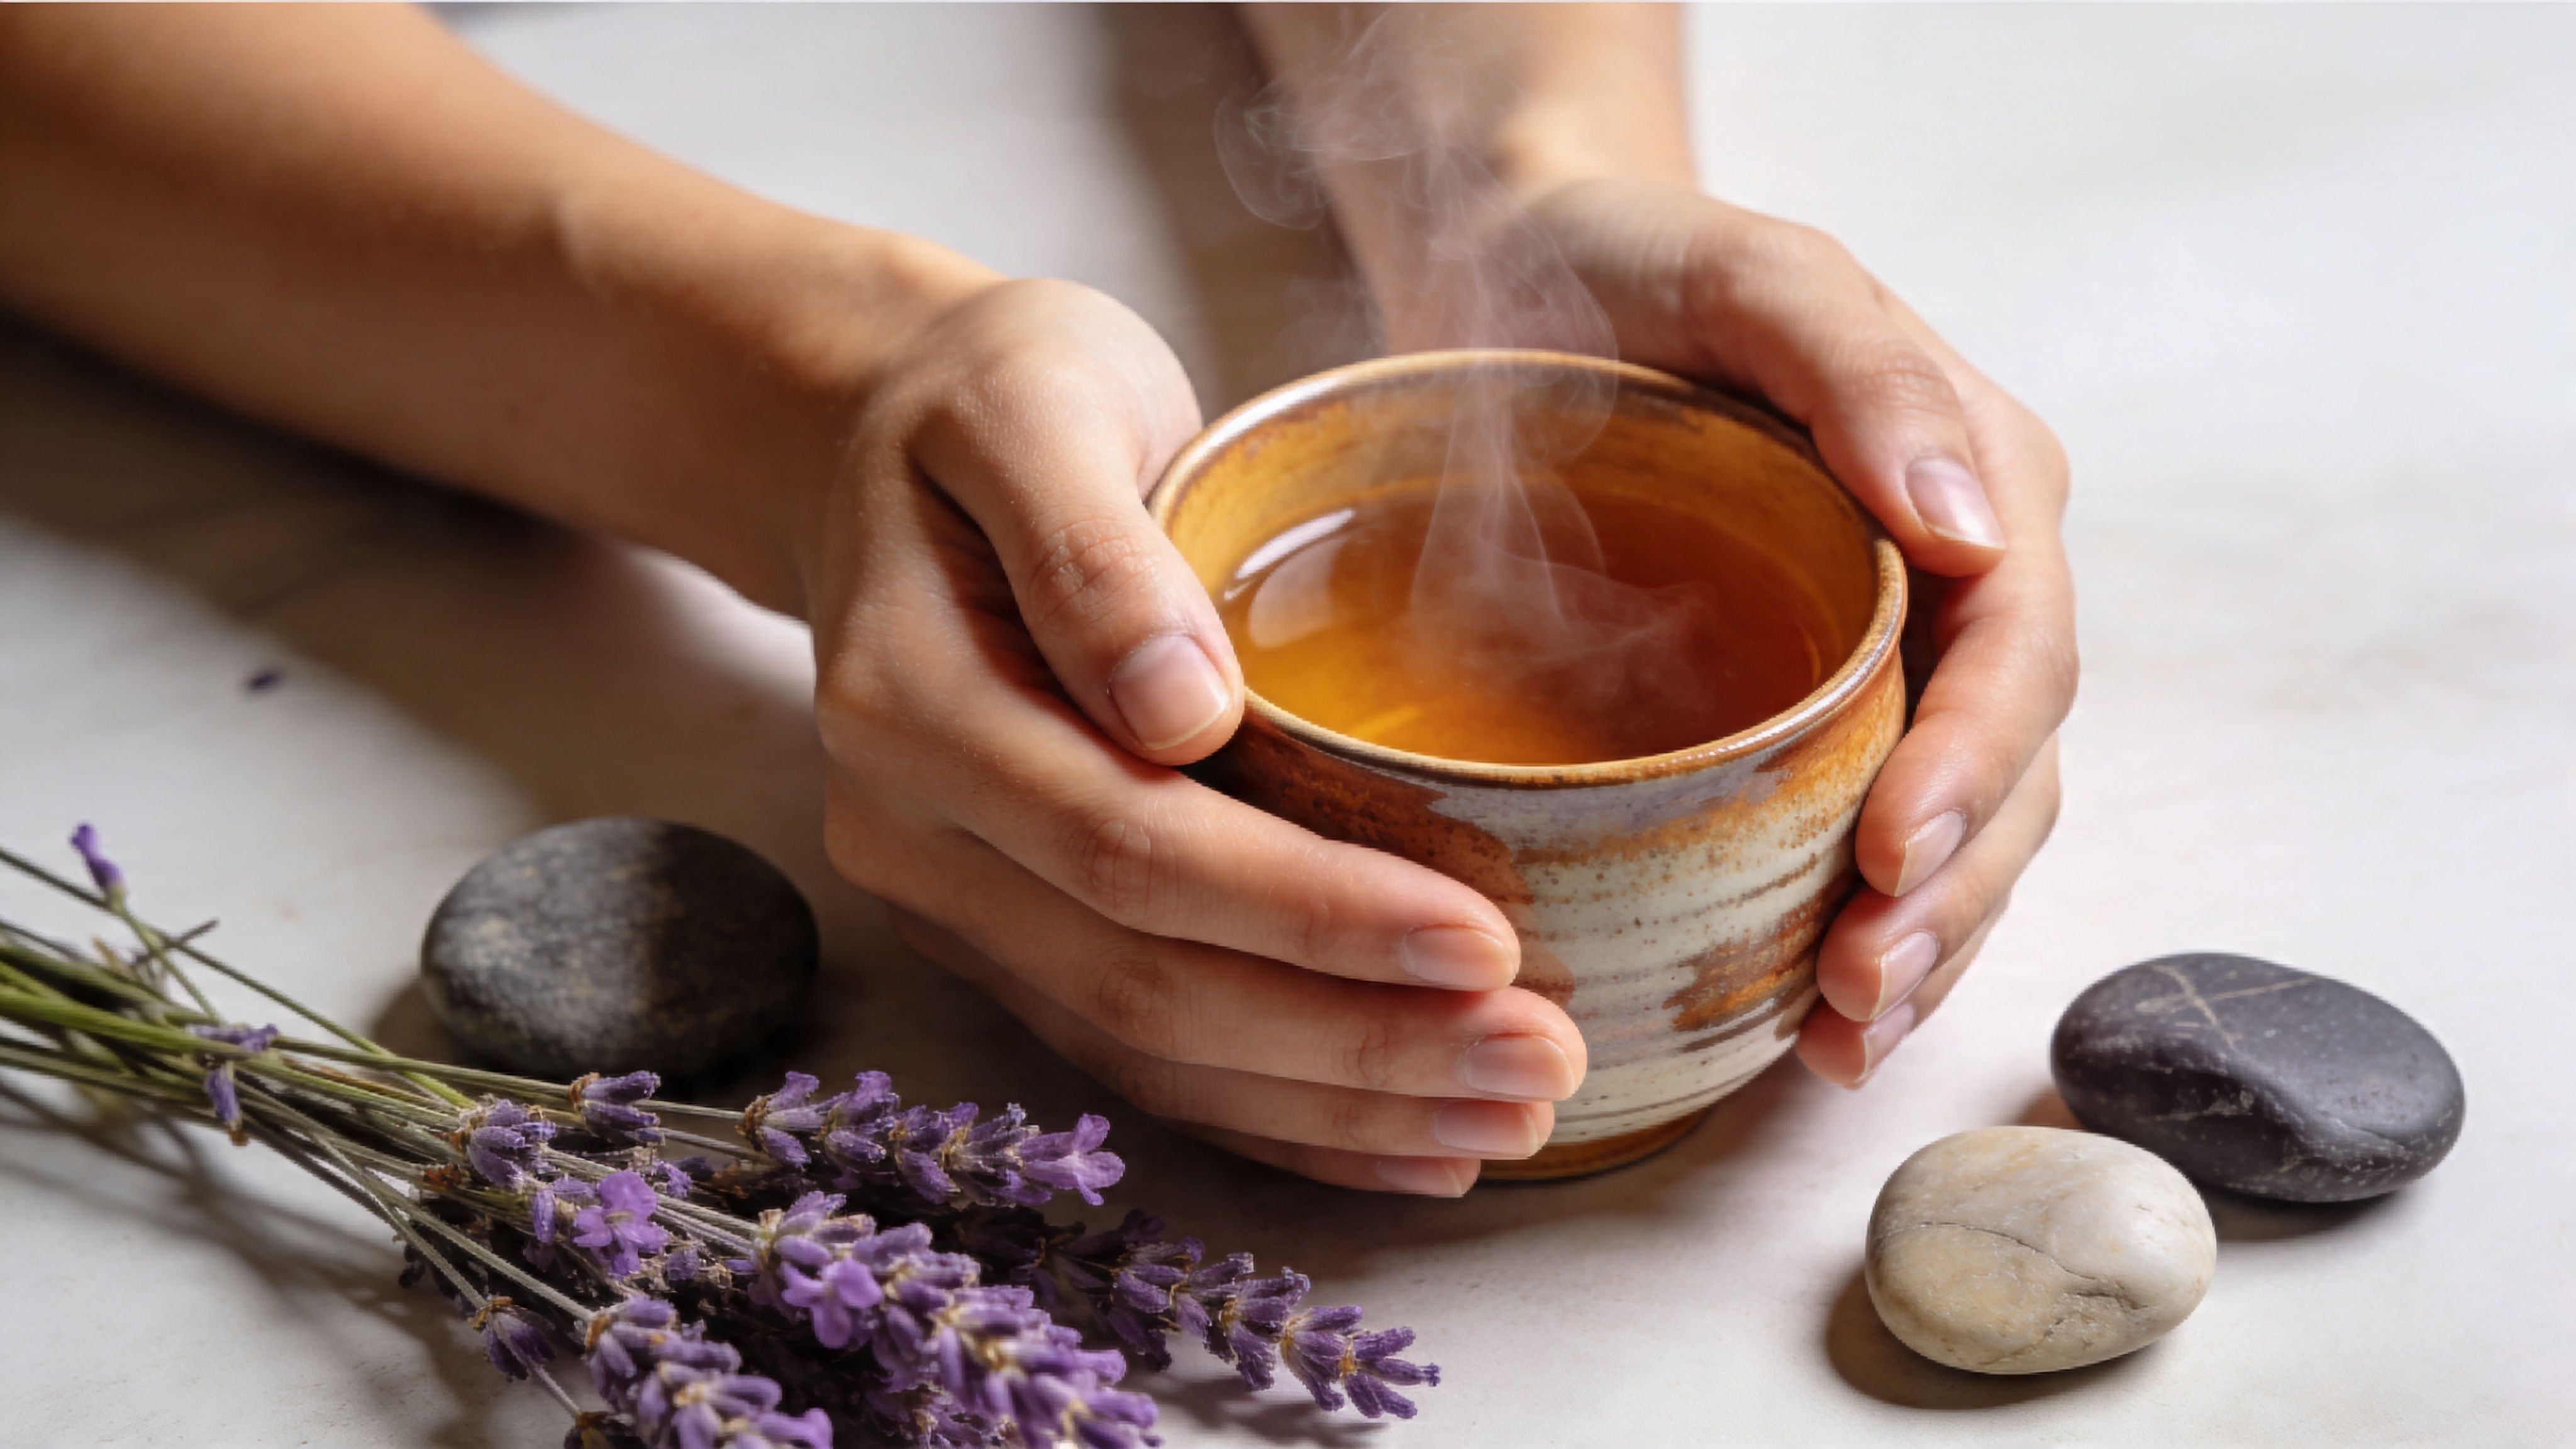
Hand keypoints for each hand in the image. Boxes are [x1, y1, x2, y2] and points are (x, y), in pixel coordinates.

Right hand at [793, 274, 1586, 1192]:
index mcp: (910, 705)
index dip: (1311, 912)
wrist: (883, 436)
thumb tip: (1179, 706)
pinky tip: (1405, 1138)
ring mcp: (954, 898)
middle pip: (1146, 983)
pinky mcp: (1004, 930)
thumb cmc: (986, 398)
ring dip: (1337, 1104)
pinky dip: (1277, 1110)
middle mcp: (912, 832)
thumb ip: (1092, 549)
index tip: (1487, 941)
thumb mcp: (1035, 401)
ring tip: (1512, 1116)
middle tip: (1547, 1062)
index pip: (1132, 846)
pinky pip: (1139, 1054)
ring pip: (1147, 1051)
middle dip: (1357, 1041)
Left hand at [1526, 179, 2077, 1085]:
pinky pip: (1868, 840)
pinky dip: (1856, 935)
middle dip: (1949, 895)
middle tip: (1858, 991)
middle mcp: (1958, 582)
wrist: (1530, 279)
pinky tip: (1811, 1027)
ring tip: (1843, 1038)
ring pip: (1958, 831)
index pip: (2019, 648)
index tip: (1893, 856)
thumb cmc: (1636, 264)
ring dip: (1917, 947)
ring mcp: (1889, 657)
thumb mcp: (1749, 273)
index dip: (1972, 766)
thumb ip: (1865, 376)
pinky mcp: (1807, 714)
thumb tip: (1979, 530)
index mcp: (1973, 476)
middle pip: (2006, 767)